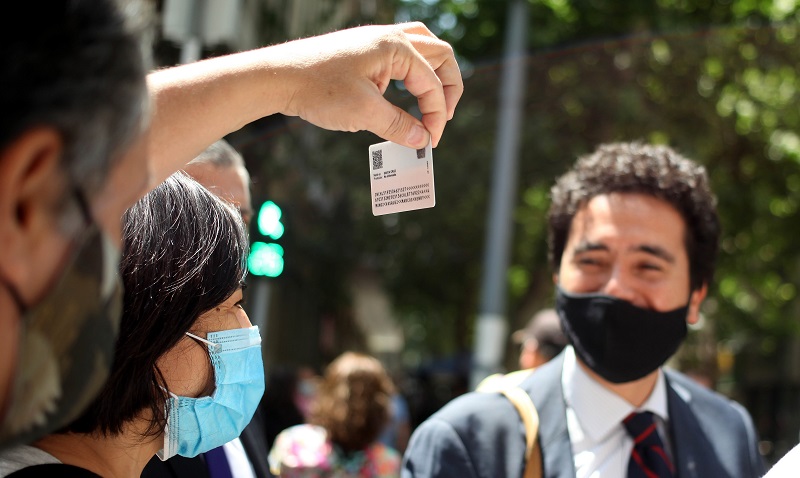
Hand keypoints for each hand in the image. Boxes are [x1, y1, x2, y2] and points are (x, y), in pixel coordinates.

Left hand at [273, 22, 462, 147]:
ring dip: (434, 75)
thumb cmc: (318, 89)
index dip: (436, 115)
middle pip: (440, 56)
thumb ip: (399, 126)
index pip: (432, 83)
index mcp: (395, 47)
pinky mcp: (364, 51)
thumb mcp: (364, 113)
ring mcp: (376, 41)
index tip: (429, 142)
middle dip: (448, 89)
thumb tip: (423, 140)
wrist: (278, 77)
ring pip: (423, 49)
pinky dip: (413, 73)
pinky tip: (405, 92)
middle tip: (443, 118)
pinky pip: (402, 55)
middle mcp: (390, 37)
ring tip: (434, 101)